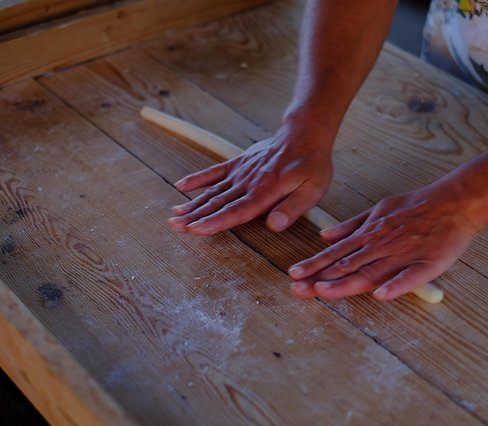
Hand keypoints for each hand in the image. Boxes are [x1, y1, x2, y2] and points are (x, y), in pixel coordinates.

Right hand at [169, 126, 332, 234]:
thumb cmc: (312, 164)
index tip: (196, 229)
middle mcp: (247, 183)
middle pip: (217, 203)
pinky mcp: (238, 163)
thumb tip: (273, 226)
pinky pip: (214, 172)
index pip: (235, 211)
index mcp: (264, 192)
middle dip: (195, 217)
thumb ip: (292, 208)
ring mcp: (240, 172)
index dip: (215, 222)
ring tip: (174, 216)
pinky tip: (180, 186)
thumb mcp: (313, 189)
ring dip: (192, 204)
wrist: (304, 133)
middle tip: (175, 227)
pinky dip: (197, 179)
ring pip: (212, 191)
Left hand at [288, 185, 481, 300]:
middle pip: (347, 265)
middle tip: (297, 289)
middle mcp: (382, 246)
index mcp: (371, 235)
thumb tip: (326, 235)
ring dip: (345, 282)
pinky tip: (380, 296)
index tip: (295, 275)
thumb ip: (353, 225)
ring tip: (322, 291)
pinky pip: (410, 277)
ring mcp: (403, 255)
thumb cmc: (417, 207)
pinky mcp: (427, 264)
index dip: (316, 265)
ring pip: (370, 271)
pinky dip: (395, 286)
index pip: (338, 254)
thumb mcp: (379, 209)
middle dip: (320, 277)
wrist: (455, 201)